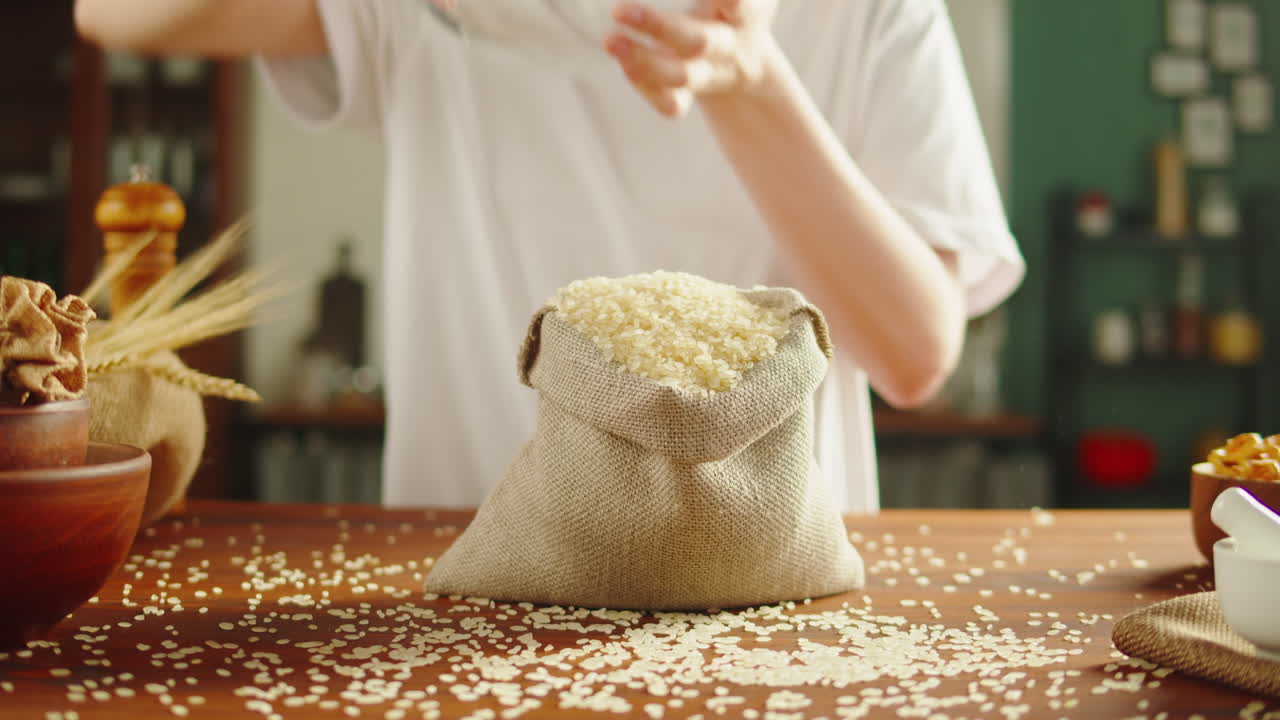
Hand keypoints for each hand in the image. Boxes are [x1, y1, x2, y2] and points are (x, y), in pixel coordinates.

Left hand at [604, 0, 779, 117]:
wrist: (746, 56)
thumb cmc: (734, 0)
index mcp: (746, 8)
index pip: (743, 4)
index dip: (732, 2)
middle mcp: (728, 40)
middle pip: (698, 41)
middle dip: (658, 27)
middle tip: (618, 9)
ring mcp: (710, 71)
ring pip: (681, 77)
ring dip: (643, 62)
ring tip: (609, 41)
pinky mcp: (691, 91)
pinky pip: (673, 104)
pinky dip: (648, 90)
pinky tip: (623, 63)